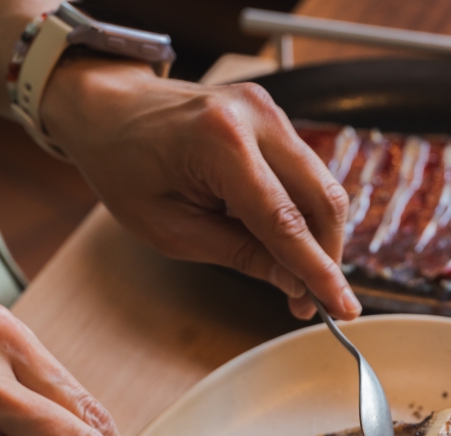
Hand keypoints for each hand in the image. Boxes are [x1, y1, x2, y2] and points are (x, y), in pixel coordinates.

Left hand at [40, 62, 360, 321]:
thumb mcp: (173, 231)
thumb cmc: (125, 167)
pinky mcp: (272, 117)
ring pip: (322, 187)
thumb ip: (241, 255)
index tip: (343, 309)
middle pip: (323, 200)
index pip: (287, 222)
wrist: (107, 110)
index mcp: (221, 144)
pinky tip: (287, 245)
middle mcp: (255, 117)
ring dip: (319, 238)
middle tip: (314, 303)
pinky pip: (305, 174)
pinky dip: (305, 214)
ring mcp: (268, 111)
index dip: (319, 272)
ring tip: (299, 281)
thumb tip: (294, 283)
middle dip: (326, 258)